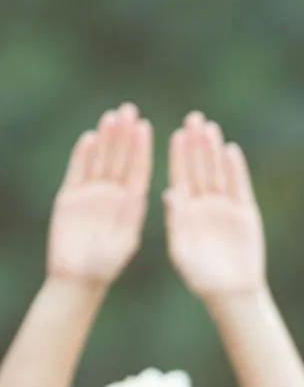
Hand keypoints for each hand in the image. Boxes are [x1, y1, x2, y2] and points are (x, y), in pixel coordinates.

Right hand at [46, 104, 150, 286]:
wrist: (79, 277)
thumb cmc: (107, 266)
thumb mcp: (126, 242)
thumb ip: (134, 218)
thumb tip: (150, 195)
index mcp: (132, 206)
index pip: (139, 171)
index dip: (142, 149)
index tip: (146, 127)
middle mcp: (113, 196)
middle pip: (119, 160)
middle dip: (125, 135)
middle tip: (129, 109)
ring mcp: (91, 195)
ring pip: (99, 161)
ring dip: (105, 139)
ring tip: (111, 116)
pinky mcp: (69, 197)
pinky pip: (77, 172)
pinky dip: (82, 156)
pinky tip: (89, 139)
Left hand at [164, 112, 265, 300]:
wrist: (231, 293)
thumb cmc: (201, 278)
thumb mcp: (181, 250)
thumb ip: (176, 222)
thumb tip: (168, 194)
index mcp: (185, 211)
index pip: (180, 176)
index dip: (178, 155)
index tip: (176, 134)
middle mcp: (204, 205)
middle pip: (200, 168)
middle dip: (197, 144)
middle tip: (194, 118)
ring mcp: (225, 208)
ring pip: (219, 173)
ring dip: (214, 151)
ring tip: (211, 128)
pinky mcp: (246, 215)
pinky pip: (240, 188)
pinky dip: (236, 171)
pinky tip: (232, 152)